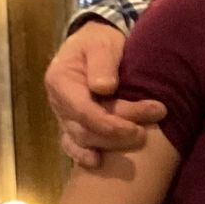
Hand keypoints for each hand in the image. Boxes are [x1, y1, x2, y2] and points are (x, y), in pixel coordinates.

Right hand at [44, 20, 165, 167]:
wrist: (96, 41)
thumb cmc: (99, 40)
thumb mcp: (102, 43)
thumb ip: (102, 63)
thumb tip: (104, 88)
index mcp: (60, 81)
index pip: (83, 111)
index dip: (109, 124)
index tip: (135, 127)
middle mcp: (59, 102)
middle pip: (85, 129)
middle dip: (116, 134)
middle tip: (145, 132)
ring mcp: (65, 115)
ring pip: (83, 139)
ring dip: (110, 144)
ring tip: (140, 138)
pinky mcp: (74, 122)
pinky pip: (74, 144)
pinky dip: (84, 155)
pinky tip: (98, 163)